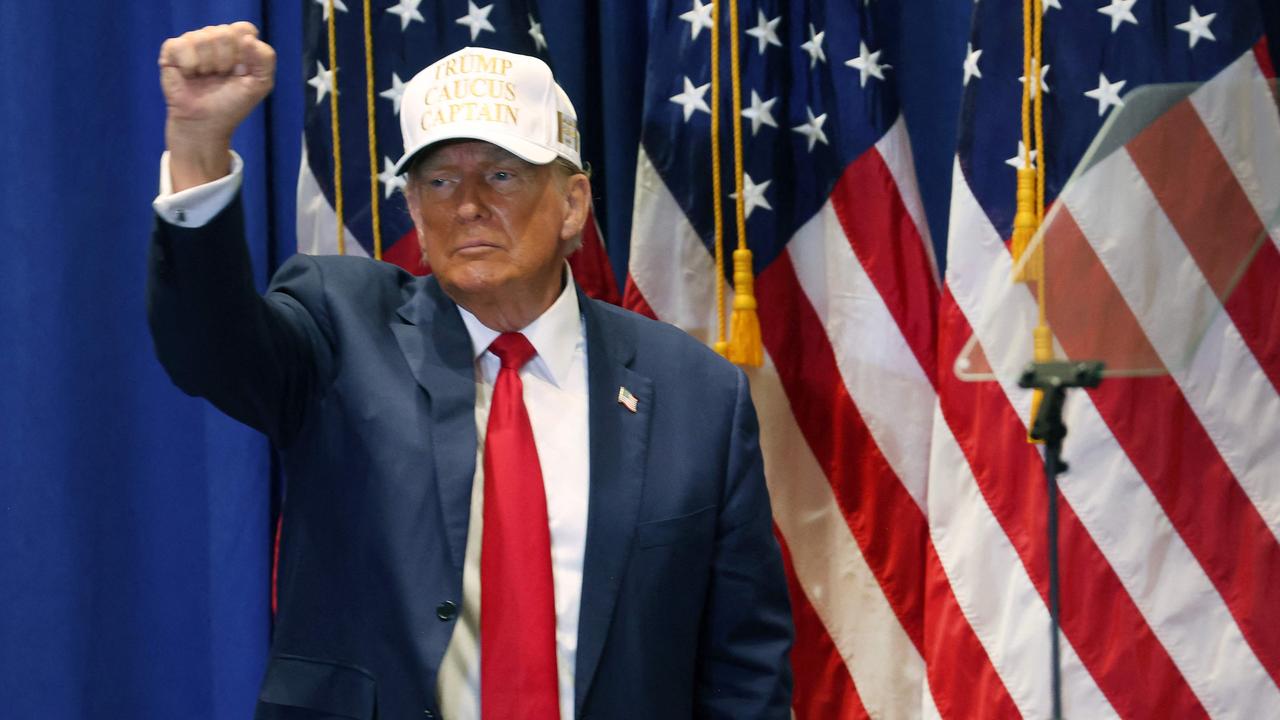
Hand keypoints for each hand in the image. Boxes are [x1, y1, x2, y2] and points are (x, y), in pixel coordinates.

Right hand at [158, 22, 275, 189]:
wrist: (205, 124)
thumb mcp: (260, 84)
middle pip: (224, 33)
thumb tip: (248, 39)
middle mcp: (215, 37)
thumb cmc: (232, 103)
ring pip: (203, 38)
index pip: (244, 29)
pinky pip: (181, 45)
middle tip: (221, 77)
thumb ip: (265, 59)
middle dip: (226, 62)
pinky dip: (189, 66)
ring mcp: (193, 42)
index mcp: (238, 42)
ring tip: (205, 78)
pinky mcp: (172, 50)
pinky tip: (189, 75)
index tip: (242, 72)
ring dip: (208, 66)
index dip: (245, 53)